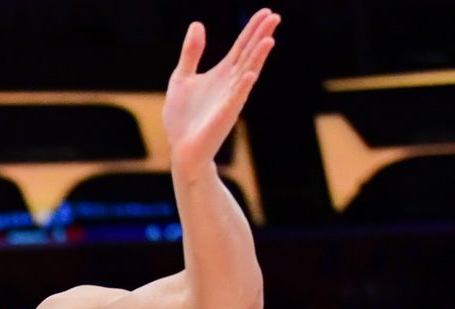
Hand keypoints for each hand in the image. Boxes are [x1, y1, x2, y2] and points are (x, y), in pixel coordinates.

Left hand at [164, 9, 278, 172]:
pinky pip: (235, 100)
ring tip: (269, 40)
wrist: (180, 148)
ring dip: (258, 58)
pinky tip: (249, 74)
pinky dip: (242, 87)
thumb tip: (197, 24)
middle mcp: (231, 84)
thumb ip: (191, 53)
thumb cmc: (182, 117)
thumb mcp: (182, 77)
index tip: (265, 12)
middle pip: (249, 55)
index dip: (252, 29)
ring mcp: (230, 99)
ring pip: (247, 74)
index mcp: (222, 74)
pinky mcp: (223, 116)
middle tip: (274, 17)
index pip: (242, 47)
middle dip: (261, 36)